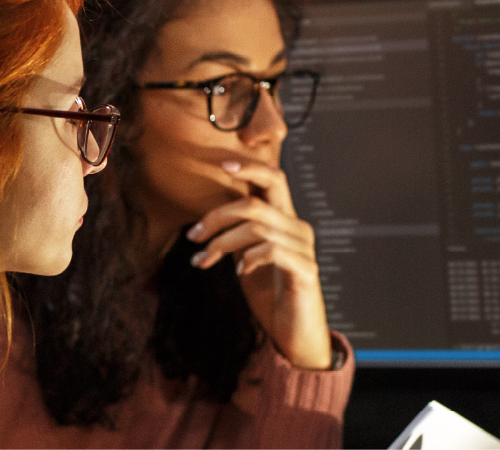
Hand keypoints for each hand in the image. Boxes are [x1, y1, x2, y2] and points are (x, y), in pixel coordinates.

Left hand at [184, 160, 333, 369]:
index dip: (250, 168)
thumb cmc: (271, 295)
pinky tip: (240, 271)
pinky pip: (272, 250)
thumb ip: (239, 235)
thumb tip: (211, 218)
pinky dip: (249, 257)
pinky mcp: (305, 270)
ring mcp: (304, 249)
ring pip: (257, 227)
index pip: (274, 179)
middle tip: (193, 235)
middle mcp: (298, 229)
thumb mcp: (247, 257)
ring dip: (222, 242)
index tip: (222, 165)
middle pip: (256, 203)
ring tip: (204, 260)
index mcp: (285, 220)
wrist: (294, 333)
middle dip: (217, 216)